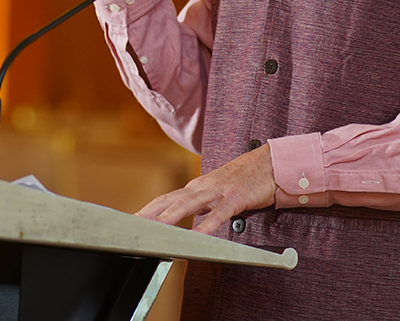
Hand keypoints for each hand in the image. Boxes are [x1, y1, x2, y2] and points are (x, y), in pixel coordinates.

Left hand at [136, 143, 275, 233]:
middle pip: (171, 200)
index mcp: (196, 187)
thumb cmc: (242, 180)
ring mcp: (218, 191)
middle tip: (134, 226)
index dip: (148, 210)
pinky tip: (200, 235)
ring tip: (158, 228)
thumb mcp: (215, 192)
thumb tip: (182, 216)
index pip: (166, 198)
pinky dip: (209, 224)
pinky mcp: (235, 197)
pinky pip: (220, 212)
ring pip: (190, 203)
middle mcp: (202, 187)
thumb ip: (199, 204)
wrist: (268, 164)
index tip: (131, 222)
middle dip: (151, 213)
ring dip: (172, 216)